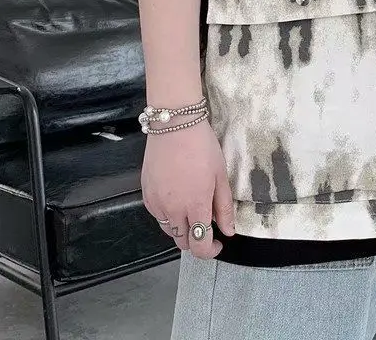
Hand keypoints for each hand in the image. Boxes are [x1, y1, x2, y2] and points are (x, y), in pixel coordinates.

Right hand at [141, 118, 235, 258]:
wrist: (174, 125)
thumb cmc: (202, 147)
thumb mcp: (220, 176)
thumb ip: (224, 207)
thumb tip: (229, 230)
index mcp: (194, 205)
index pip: (200, 245)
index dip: (211, 251)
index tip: (219, 243)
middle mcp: (172, 209)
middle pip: (182, 242)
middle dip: (196, 241)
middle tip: (207, 226)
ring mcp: (156, 203)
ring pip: (168, 231)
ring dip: (182, 228)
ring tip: (192, 209)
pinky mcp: (146, 194)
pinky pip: (158, 215)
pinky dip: (168, 215)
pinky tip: (177, 199)